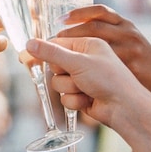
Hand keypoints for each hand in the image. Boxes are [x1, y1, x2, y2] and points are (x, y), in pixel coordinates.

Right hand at [26, 36, 145, 126]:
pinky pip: (65, 97)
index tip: (26, 56)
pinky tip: (89, 101)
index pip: (57, 44)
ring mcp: (84, 79)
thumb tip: (29, 43)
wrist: (124, 108)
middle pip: (55, 66)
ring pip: (58, 83)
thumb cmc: (108, 79)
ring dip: (69, 89)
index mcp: (88, 44)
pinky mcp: (82, 95)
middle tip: (76, 75)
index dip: (44, 51)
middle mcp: (85, 60)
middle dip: (63, 74)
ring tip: (86, 89)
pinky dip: (75, 101)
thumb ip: (52, 53)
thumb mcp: (78, 62)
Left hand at [59, 5, 150, 99]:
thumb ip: (104, 35)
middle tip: (56, 42)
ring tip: (63, 61)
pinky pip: (104, 68)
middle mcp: (128, 34)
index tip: (61, 19)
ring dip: (76, 54)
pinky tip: (78, 79)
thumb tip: (70, 34)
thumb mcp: (125, 41)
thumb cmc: (137, 62)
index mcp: (125, 25)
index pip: (100, 11)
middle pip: (94, 28)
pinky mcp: (132, 68)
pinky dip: (88, 72)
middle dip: (72, 34)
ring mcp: (131, 50)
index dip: (79, 13)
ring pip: (97, 48)